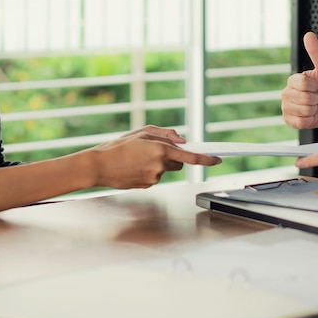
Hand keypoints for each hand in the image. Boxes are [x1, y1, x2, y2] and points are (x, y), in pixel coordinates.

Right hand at [89, 126, 220, 188]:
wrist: (98, 166)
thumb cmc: (118, 146)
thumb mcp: (142, 131)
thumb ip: (166, 133)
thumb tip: (182, 140)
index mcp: (160, 150)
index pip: (191, 156)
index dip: (207, 158)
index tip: (219, 159)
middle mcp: (160, 165)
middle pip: (178, 162)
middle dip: (172, 156)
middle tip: (153, 150)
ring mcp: (154, 178)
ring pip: (165, 169)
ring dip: (158, 163)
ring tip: (137, 158)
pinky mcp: (147, 186)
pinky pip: (155, 176)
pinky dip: (149, 171)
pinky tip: (134, 167)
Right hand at [281, 32, 317, 140]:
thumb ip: (315, 52)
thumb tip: (308, 34)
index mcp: (292, 80)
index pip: (303, 83)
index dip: (314, 86)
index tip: (317, 86)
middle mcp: (285, 93)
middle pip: (303, 97)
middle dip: (316, 99)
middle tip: (317, 98)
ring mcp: (286, 108)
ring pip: (303, 110)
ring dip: (314, 110)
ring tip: (314, 107)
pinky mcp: (289, 121)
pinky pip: (301, 122)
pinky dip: (310, 120)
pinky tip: (310, 116)